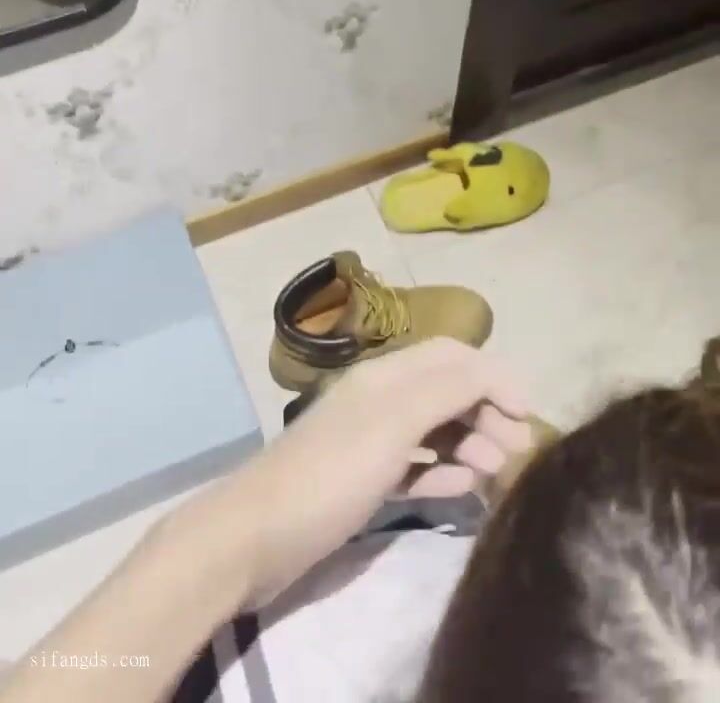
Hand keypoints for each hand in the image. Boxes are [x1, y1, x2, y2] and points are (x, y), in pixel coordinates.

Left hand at [234, 337, 531, 604]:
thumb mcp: (393, 425)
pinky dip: (443, 474)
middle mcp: (378, 401)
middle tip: (519, 453)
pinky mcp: (361, 484)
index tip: (529, 415)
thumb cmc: (328, 476)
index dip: (494, 376)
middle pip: (446, 392)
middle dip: (487, 413)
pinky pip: (414, 469)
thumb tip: (496, 375)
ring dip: (470, 444)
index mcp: (384, 377)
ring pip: (434, 431)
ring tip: (496, 473)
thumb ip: (446, 392)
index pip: (452, 356)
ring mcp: (368, 444)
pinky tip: (465, 492)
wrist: (254, 538)